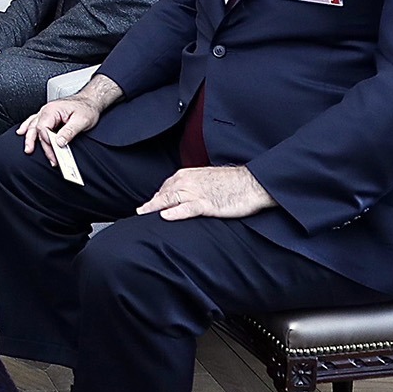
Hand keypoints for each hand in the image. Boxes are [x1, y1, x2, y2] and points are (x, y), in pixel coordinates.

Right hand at [17, 97, 100, 166]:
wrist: (90, 101)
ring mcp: (45, 113)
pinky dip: (27, 128)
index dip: (48, 141)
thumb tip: (59, 142)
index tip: (56, 151)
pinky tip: (22, 132)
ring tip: (29, 149)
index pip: (43, 128)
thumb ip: (69, 132)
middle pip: (36, 130)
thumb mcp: (81, 120)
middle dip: (39, 144)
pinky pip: (33, 121)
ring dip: (29, 138)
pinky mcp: (47, 116)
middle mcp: (46, 111)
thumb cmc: (86, 108)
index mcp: (53, 110)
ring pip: (32, 126)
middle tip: (47, 157)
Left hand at [137, 166, 274, 220]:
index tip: (147, 207)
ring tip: (143, 215)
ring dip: (155, 207)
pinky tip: (165, 216)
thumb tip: (183, 196)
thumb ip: (193, 186)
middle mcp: (188, 182)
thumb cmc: (233, 183)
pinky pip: (187, 208)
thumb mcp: (208, 180)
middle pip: (163, 194)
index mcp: (187, 175)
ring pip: (170, 200)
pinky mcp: (207, 204)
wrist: (253, 183)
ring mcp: (197, 192)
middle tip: (139, 213)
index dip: (156, 198)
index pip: (165, 188)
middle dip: (150, 204)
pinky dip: (176, 212)